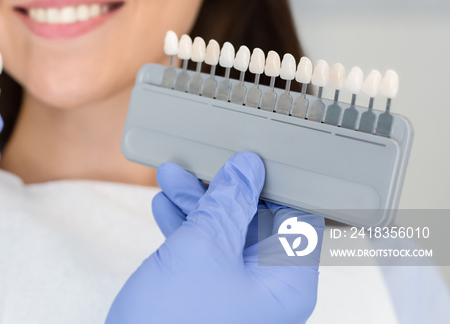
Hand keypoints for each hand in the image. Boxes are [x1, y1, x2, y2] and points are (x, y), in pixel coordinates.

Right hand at [106, 152, 323, 323]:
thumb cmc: (176, 318)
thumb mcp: (204, 247)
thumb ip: (228, 202)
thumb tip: (247, 167)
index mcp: (287, 282)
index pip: (296, 217)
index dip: (274, 183)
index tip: (250, 153)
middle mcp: (268, 289)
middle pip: (256, 221)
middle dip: (223, 189)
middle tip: (200, 160)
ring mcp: (236, 293)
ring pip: (225, 233)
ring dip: (197, 203)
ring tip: (169, 175)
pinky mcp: (208, 295)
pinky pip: (203, 252)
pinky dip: (185, 227)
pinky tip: (164, 205)